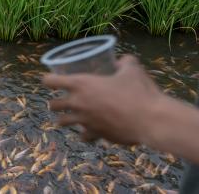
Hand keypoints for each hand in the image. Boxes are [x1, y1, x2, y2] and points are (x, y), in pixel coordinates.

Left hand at [43, 55, 167, 144]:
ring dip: (64, 120)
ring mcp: (84, 121)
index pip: (50, 81)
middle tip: (60, 101)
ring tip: (69, 118)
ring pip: (61, 123)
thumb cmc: (140, 91)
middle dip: (55, 103)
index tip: (50, 79)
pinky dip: (84, 134)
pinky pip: (82, 136)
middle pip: (52, 105)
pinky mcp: (94, 134)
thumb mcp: (132, 69)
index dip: (48, 79)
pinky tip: (89, 131)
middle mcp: (77, 103)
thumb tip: (121, 60)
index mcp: (80, 83)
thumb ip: (124, 62)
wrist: (150, 119)